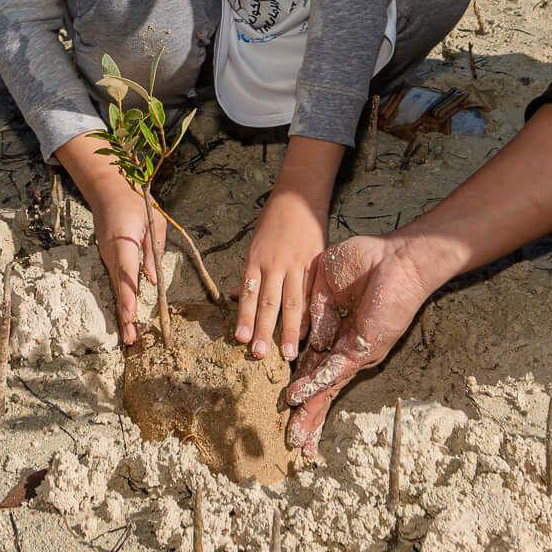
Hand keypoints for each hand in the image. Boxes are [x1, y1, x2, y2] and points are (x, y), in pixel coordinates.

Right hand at [85, 174, 166, 346]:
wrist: (107, 192)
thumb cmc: (134, 204)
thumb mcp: (153, 222)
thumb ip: (154, 250)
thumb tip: (152, 279)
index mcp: (122, 244)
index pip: (126, 275)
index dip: (128, 297)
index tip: (130, 316)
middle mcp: (110, 255)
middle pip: (118, 289)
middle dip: (124, 315)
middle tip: (130, 340)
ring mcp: (106, 258)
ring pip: (116, 289)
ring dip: (122, 312)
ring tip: (129, 336)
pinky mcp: (107, 259)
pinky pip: (115, 282)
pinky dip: (120, 300)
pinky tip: (125, 316)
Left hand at [236, 187, 325, 361]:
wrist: (299, 196)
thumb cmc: (273, 221)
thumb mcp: (254, 244)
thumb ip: (249, 272)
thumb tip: (236, 296)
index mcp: (256, 260)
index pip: (249, 294)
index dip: (245, 317)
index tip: (242, 339)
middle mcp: (275, 264)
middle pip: (269, 303)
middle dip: (264, 331)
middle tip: (260, 355)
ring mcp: (297, 264)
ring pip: (293, 302)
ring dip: (290, 330)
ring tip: (289, 353)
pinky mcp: (316, 262)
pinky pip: (312, 292)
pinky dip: (311, 313)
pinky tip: (310, 332)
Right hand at [281, 232, 443, 454]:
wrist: (397, 257)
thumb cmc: (364, 262)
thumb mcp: (323, 283)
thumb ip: (313, 310)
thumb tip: (309, 339)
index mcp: (333, 333)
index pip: (311, 366)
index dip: (299, 387)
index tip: (285, 407)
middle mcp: (344, 348)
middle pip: (321, 387)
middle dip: (308, 415)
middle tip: (294, 441)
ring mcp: (355, 351)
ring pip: (329, 387)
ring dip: (311, 410)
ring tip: (297, 435)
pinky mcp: (364, 347)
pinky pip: (337, 369)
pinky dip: (318, 384)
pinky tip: (301, 397)